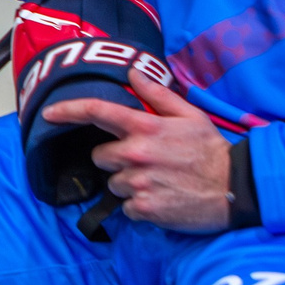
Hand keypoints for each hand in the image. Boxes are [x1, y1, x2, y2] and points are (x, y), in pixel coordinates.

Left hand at [43, 64, 233, 231]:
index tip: (48, 114)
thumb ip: (157, 95)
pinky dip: (139, 205)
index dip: (67, 111)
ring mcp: (137, 183)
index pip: (96, 112)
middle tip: (146, 162)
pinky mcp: (144, 209)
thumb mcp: (189, 116)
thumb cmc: (211, 150)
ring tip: (158, 181)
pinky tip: (162, 198)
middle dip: (116, 159)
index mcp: (144, 127)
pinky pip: (126, 207)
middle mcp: (135, 154)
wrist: (236, 190)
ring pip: (112, 184)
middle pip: (101, 157)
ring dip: (128, 184)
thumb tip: (132, 75)